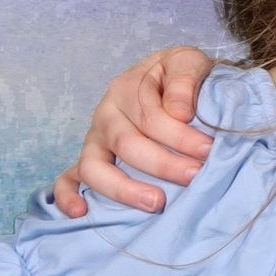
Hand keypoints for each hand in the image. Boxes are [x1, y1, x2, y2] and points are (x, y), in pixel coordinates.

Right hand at [53, 47, 215, 216]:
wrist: (170, 78)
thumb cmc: (180, 76)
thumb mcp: (188, 62)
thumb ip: (185, 80)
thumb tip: (179, 113)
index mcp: (127, 89)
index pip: (151, 118)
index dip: (181, 137)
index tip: (209, 151)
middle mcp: (106, 115)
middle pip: (127, 145)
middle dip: (164, 164)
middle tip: (194, 176)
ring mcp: (94, 139)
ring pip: (95, 166)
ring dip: (124, 189)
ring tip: (156, 203)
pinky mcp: (88, 159)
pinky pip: (67, 179)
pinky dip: (66, 196)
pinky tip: (81, 212)